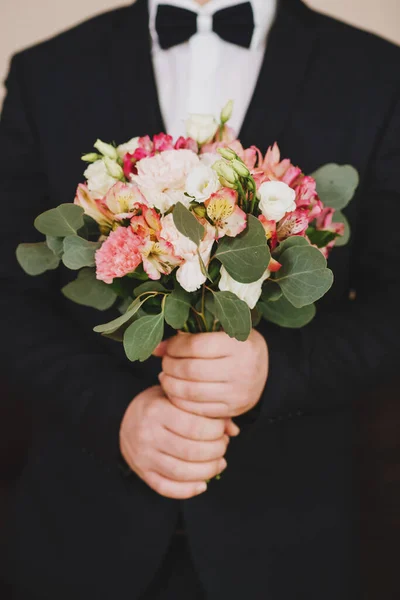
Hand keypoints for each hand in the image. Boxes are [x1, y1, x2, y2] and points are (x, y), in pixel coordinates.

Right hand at [119, 386, 238, 498]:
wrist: (123, 420)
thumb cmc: (158, 405)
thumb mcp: (177, 398)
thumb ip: (205, 410)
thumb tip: (232, 429)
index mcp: (157, 410)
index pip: (195, 426)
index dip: (216, 431)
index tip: (222, 430)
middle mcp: (148, 434)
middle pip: (191, 451)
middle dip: (216, 452)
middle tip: (223, 446)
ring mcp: (144, 456)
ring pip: (181, 473)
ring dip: (207, 471)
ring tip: (219, 463)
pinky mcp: (143, 473)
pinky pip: (166, 488)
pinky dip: (188, 490)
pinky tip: (202, 483)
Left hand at [157, 330, 268, 418]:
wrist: (266, 370)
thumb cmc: (236, 346)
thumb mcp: (219, 333)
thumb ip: (189, 338)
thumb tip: (154, 348)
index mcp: (239, 344)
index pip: (196, 346)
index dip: (175, 347)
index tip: (169, 348)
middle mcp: (241, 368)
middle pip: (191, 370)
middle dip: (170, 366)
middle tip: (165, 363)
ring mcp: (238, 392)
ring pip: (192, 392)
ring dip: (171, 385)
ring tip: (166, 377)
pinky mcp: (233, 410)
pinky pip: (198, 409)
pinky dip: (180, 401)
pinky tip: (175, 392)